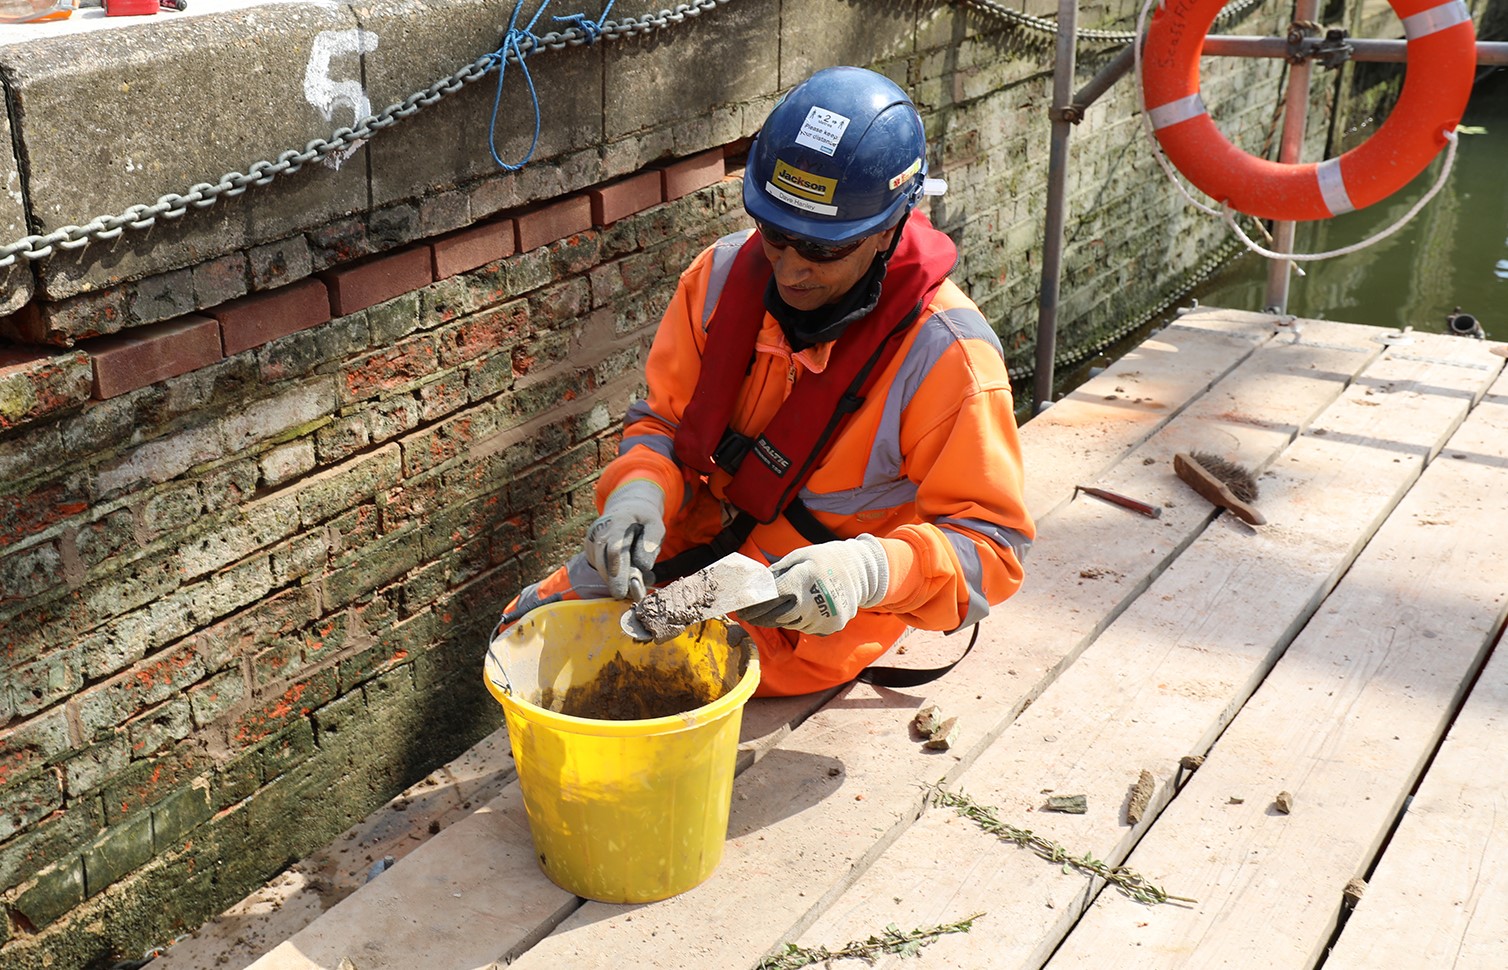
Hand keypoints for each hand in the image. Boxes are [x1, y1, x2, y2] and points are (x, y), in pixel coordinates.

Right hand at [584, 480, 665, 599]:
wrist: (626, 509)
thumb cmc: (643, 520)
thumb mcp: (655, 524)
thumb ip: (652, 540)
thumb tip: (644, 566)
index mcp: (619, 522)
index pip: (615, 547)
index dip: (617, 569)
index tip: (622, 588)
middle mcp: (600, 531)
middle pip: (604, 561)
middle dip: (614, 581)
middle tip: (624, 596)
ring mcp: (592, 540)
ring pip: (601, 567)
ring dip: (615, 580)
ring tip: (634, 585)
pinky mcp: (590, 550)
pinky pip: (599, 567)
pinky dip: (612, 576)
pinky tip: (627, 577)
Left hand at [737, 536, 888, 635]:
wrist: (861, 572)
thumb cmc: (824, 560)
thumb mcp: (799, 557)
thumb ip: (775, 572)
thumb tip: (753, 586)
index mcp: (802, 580)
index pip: (770, 598)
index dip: (752, 605)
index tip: (739, 608)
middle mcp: (812, 602)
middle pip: (776, 617)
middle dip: (759, 616)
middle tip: (747, 613)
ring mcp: (822, 618)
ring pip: (789, 624)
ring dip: (780, 617)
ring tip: (782, 605)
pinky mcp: (829, 627)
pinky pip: (805, 628)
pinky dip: (799, 620)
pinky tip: (804, 607)